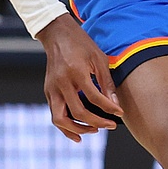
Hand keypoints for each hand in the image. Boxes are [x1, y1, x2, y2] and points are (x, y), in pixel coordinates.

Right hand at [36, 14, 122, 141]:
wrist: (57, 35)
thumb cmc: (80, 44)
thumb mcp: (99, 59)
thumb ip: (106, 83)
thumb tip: (115, 104)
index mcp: (76, 72)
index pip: (94, 98)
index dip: (109, 108)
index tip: (119, 113)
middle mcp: (61, 83)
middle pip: (77, 113)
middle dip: (96, 123)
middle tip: (110, 125)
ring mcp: (51, 89)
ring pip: (60, 119)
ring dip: (77, 129)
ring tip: (94, 130)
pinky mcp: (48, 92)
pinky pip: (55, 114)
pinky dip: (65, 126)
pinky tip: (78, 133)